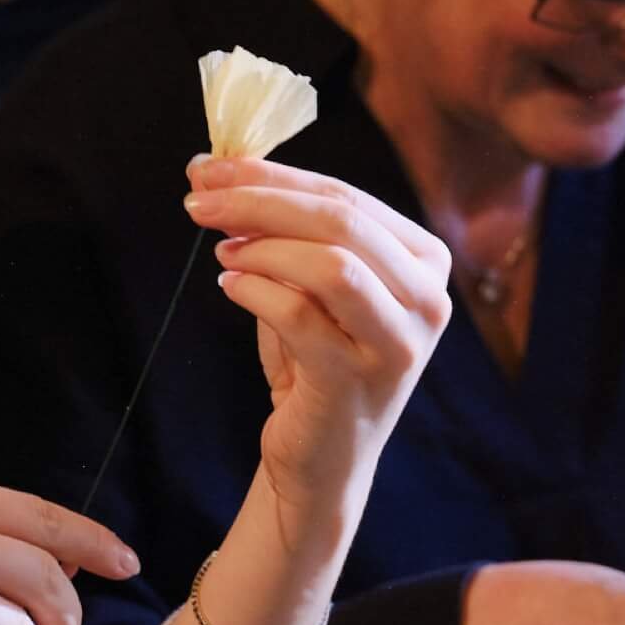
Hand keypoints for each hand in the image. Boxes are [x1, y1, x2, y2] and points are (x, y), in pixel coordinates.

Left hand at [185, 158, 451, 541]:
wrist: (322, 457)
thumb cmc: (313, 359)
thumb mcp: (306, 284)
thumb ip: (280, 229)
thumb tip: (212, 169)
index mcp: (423, 260)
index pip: (346, 197)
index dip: (273, 176)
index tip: (210, 168)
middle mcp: (427, 298)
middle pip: (340, 221)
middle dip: (259, 200)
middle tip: (198, 199)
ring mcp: (399, 342)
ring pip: (331, 264)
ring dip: (261, 246)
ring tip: (221, 251)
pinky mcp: (358, 379)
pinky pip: (299, 315)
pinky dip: (254, 292)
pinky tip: (231, 288)